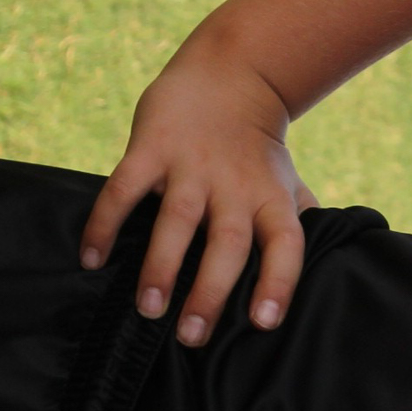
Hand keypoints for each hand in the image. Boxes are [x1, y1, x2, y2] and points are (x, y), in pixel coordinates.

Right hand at [80, 41, 314, 347]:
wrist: (231, 74)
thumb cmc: (258, 148)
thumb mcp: (287, 184)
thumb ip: (299, 227)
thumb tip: (319, 275)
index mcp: (272, 199)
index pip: (285, 246)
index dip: (279, 283)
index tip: (264, 323)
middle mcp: (236, 185)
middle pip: (228, 244)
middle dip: (209, 292)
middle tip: (191, 336)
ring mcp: (192, 165)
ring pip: (177, 222)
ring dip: (160, 267)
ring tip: (147, 308)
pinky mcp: (151, 147)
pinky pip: (124, 189)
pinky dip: (106, 224)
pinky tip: (91, 260)